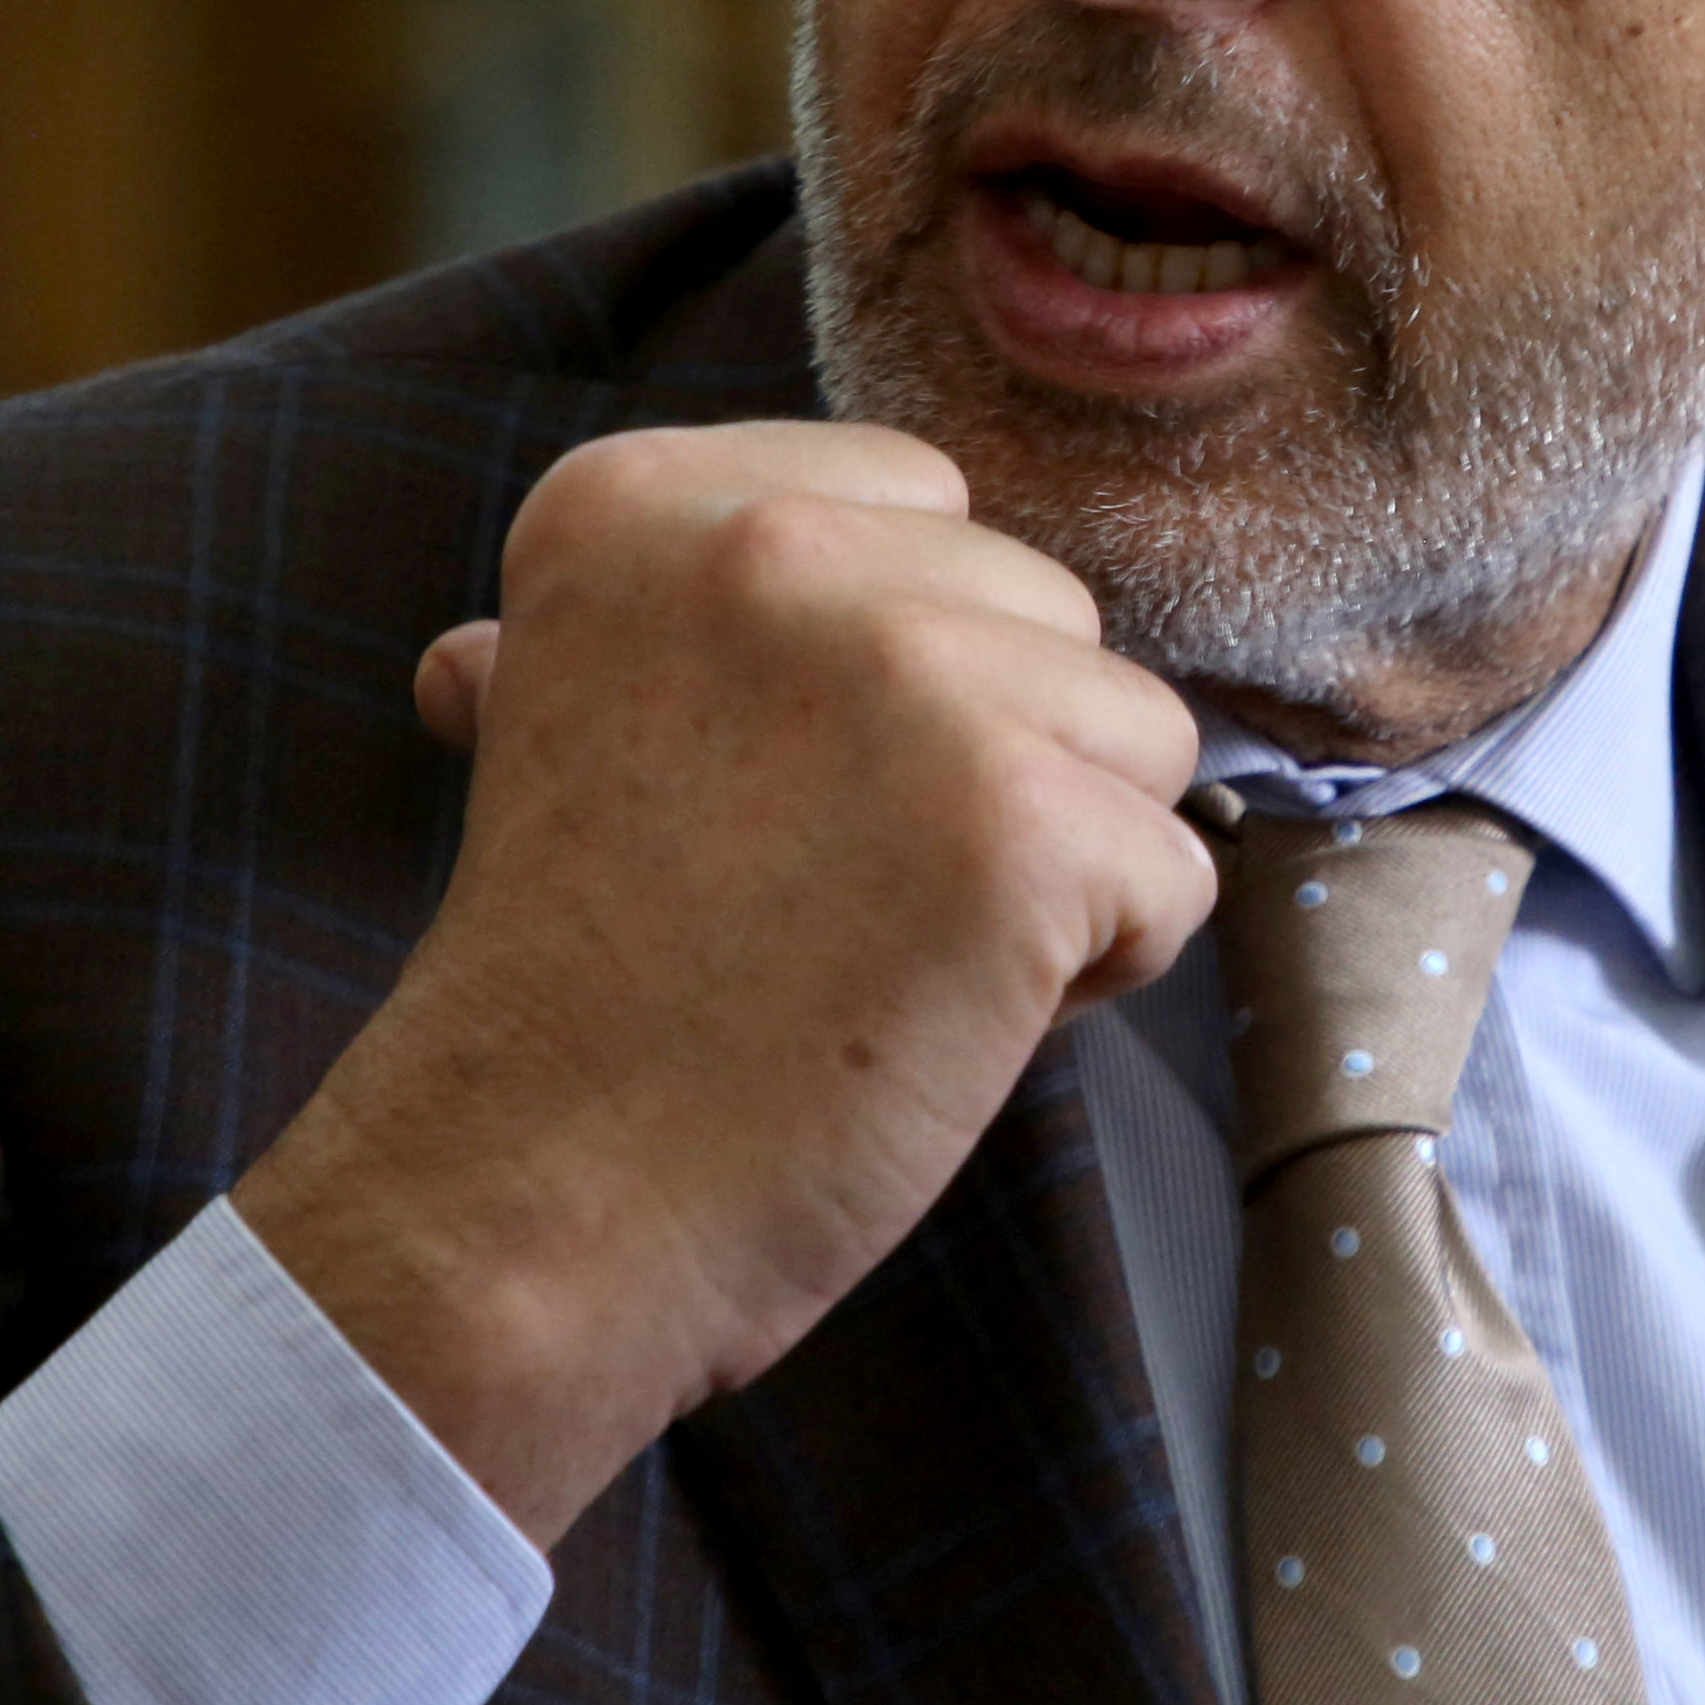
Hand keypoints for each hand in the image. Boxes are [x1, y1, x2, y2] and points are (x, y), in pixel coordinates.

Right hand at [233, 421, 1212, 1542]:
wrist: (531, 1202)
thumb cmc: (568, 1000)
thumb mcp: (554, 732)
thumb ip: (646, 635)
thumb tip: (583, 615)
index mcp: (650, 503)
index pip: (924, 506)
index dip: (900, 673)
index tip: (769, 796)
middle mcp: (777, 546)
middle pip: (1045, 614)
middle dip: (988, 766)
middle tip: (827, 901)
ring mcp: (909, 670)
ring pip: (1134, 735)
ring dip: (1056, 865)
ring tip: (890, 958)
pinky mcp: (1020, 815)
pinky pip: (1173, 872)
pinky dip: (1096, 973)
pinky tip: (947, 1021)